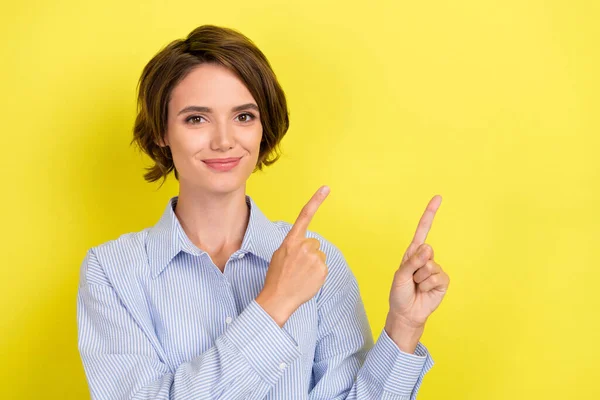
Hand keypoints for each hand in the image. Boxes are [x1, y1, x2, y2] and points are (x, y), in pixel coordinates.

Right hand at [256, 185, 330, 326]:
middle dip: (308, 253)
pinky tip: (306, 281)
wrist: (278, 298)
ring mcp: (314, 258)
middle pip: (313, 243)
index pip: (305, 216)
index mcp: (291, 240)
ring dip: (313, 264)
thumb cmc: (277, 277)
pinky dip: (317, 274)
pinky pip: (323, 268)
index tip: (326, 188)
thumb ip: (293, 245)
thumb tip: (307, 245)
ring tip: (300, 275)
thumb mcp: (279, 254)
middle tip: (296, 267)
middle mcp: (304, 246)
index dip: (316, 200)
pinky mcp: (322, 269)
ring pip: (319, 256)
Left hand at [385, 195, 449, 351]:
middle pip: (425, 252)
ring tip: (416, 286)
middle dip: (415, 267)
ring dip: (420, 279)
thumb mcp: (401, 275)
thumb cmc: (400, 293)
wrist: (407, 313)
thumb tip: (428, 247)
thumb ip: (413, 261)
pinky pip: (437, 277)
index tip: (438, 198)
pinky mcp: (443, 280)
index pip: (423, 230)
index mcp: (413, 253)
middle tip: (411, 279)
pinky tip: (425, 290)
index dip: (430, 214)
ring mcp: (435, 269)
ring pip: (430, 267)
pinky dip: (428, 285)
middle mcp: (425, 258)